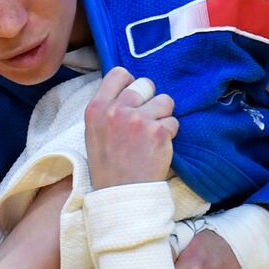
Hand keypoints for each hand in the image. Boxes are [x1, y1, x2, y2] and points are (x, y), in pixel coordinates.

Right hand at [85, 68, 178, 189]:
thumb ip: (108, 109)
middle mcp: (116, 110)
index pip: (119, 74)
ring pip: (165, 100)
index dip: (131, 82)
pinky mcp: (159, 132)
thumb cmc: (108, 166)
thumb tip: (128, 89)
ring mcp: (138, 120)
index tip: (135, 95)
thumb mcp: (94, 133)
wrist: (121, 195)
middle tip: (146, 119)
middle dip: (150, 99)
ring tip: (153, 134)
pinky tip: (158, 148)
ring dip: (163, 115)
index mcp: (97, 108)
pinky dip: (170, 134)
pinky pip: (173, 121)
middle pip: (145, 84)